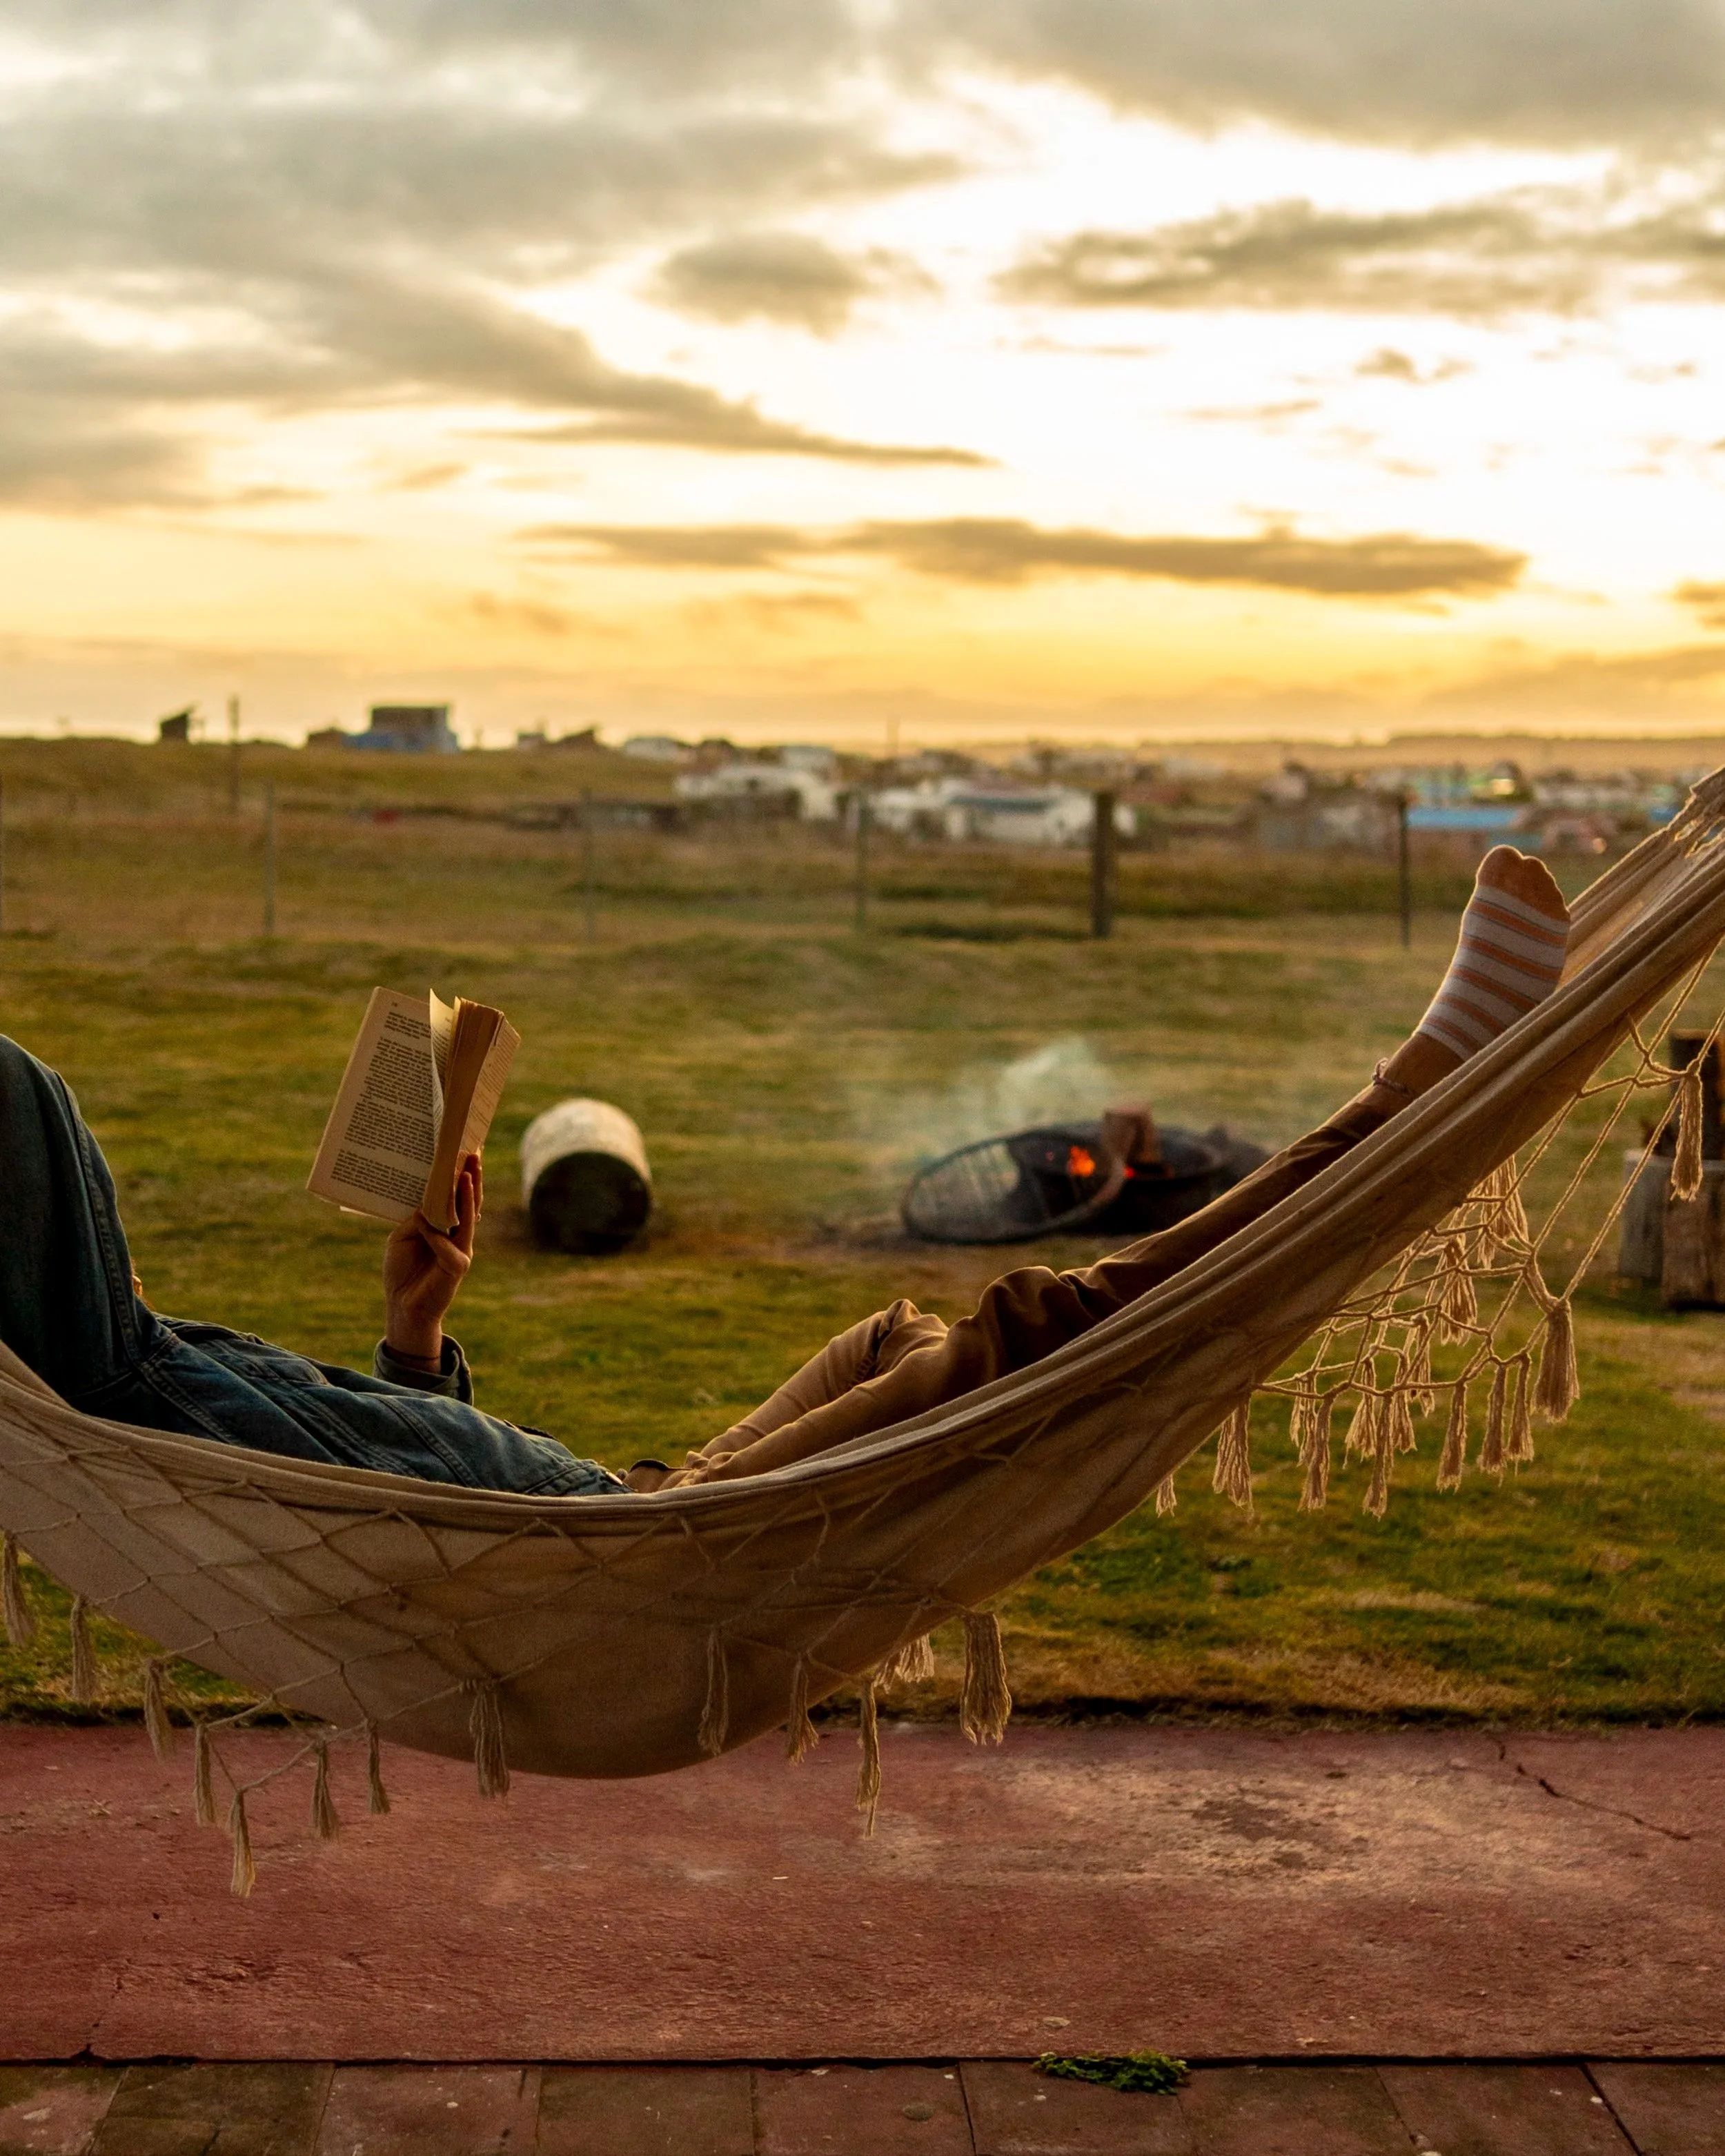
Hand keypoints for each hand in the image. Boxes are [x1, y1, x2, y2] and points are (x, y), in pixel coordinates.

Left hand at [382, 1153, 481, 1367]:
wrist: (402, 1306)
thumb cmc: (402, 1269)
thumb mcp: (404, 1236)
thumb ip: (417, 1219)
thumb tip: (427, 1205)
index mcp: (445, 1226)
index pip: (457, 1196)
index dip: (462, 1175)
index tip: (465, 1150)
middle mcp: (458, 1235)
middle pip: (470, 1202)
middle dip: (472, 1177)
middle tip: (473, 1153)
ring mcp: (461, 1250)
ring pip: (469, 1218)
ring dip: (468, 1196)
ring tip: (467, 1174)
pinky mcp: (457, 1267)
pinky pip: (448, 1246)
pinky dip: (435, 1236)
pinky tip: (426, 1225)